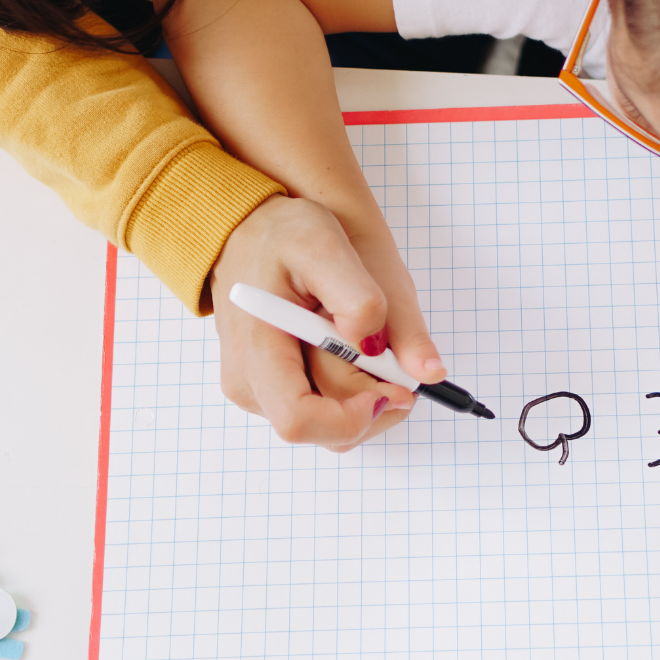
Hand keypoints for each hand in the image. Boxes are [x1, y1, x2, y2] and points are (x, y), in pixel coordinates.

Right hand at [210, 195, 445, 451]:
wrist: (247, 227)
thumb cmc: (279, 233)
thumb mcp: (323, 246)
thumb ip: (361, 300)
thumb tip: (412, 364)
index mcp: (256, 353)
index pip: (300, 421)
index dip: (355, 417)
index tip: (393, 386)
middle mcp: (251, 385)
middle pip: (328, 431)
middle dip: (376, 400)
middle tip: (395, 351)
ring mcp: (261, 392)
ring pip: (333, 426)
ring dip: (369, 394)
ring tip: (369, 338)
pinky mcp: (275, 390)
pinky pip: (328, 409)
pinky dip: (357, 387)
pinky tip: (355, 348)